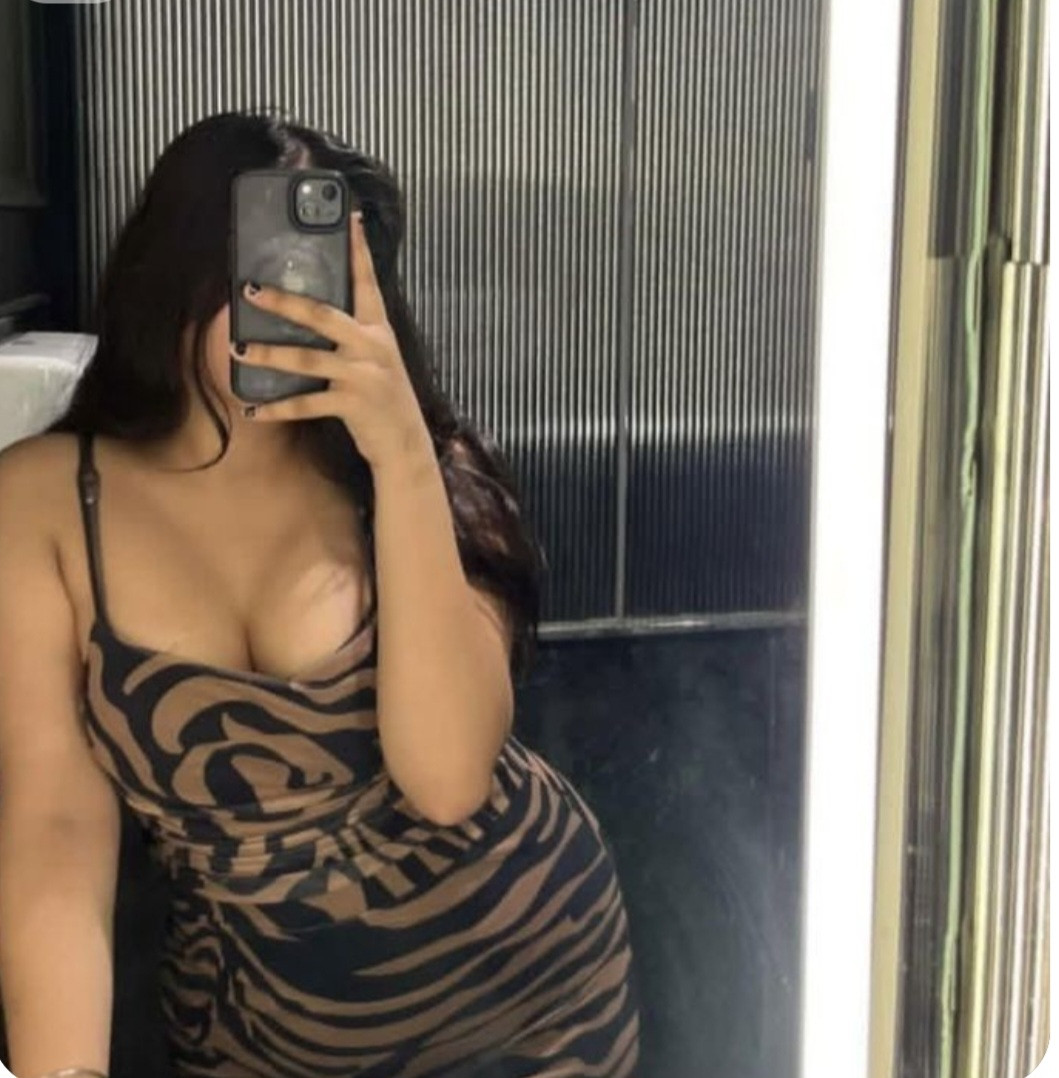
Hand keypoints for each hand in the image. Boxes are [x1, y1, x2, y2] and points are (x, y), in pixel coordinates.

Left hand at [233, 212, 433, 472]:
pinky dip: (277, 409)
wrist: (405, 445)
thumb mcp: (376, 359)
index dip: (358, 249)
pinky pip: (307, 404)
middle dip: (284, 301)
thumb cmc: (384, 398)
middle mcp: (372, 346)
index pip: (367, 281)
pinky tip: (253, 410)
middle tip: (250, 289)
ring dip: (268, 355)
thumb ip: (353, 336)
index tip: (347, 215)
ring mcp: (363, 375)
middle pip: (322, 315)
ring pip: (307, 358)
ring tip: (238, 350)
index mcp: (379, 329)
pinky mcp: (353, 404)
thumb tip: (309, 314)